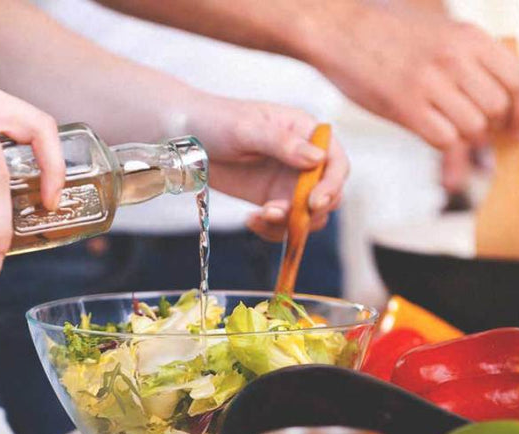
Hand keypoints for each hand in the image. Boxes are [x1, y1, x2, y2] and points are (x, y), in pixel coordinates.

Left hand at [184, 97, 348, 240]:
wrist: (183, 138)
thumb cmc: (215, 120)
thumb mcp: (247, 128)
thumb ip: (282, 143)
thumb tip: (318, 159)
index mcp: (305, 131)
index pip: (335, 161)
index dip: (331, 184)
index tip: (313, 202)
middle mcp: (303, 158)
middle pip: (329, 193)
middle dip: (311, 210)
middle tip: (280, 214)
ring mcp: (288, 181)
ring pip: (309, 214)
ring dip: (290, 223)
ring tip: (260, 216)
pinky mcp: (270, 198)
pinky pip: (285, 223)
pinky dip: (273, 229)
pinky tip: (251, 220)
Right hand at [307, 5, 518, 150]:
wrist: (338, 28)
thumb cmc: (386, 31)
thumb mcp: (440, 28)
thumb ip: (472, 56)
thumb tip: (503, 96)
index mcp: (468, 36)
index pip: (517, 82)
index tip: (517, 128)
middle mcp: (454, 58)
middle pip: (497, 110)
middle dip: (492, 128)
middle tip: (480, 134)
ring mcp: (429, 83)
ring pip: (473, 128)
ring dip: (466, 138)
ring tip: (451, 131)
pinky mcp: (405, 106)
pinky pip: (444, 139)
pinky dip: (444, 144)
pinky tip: (432, 132)